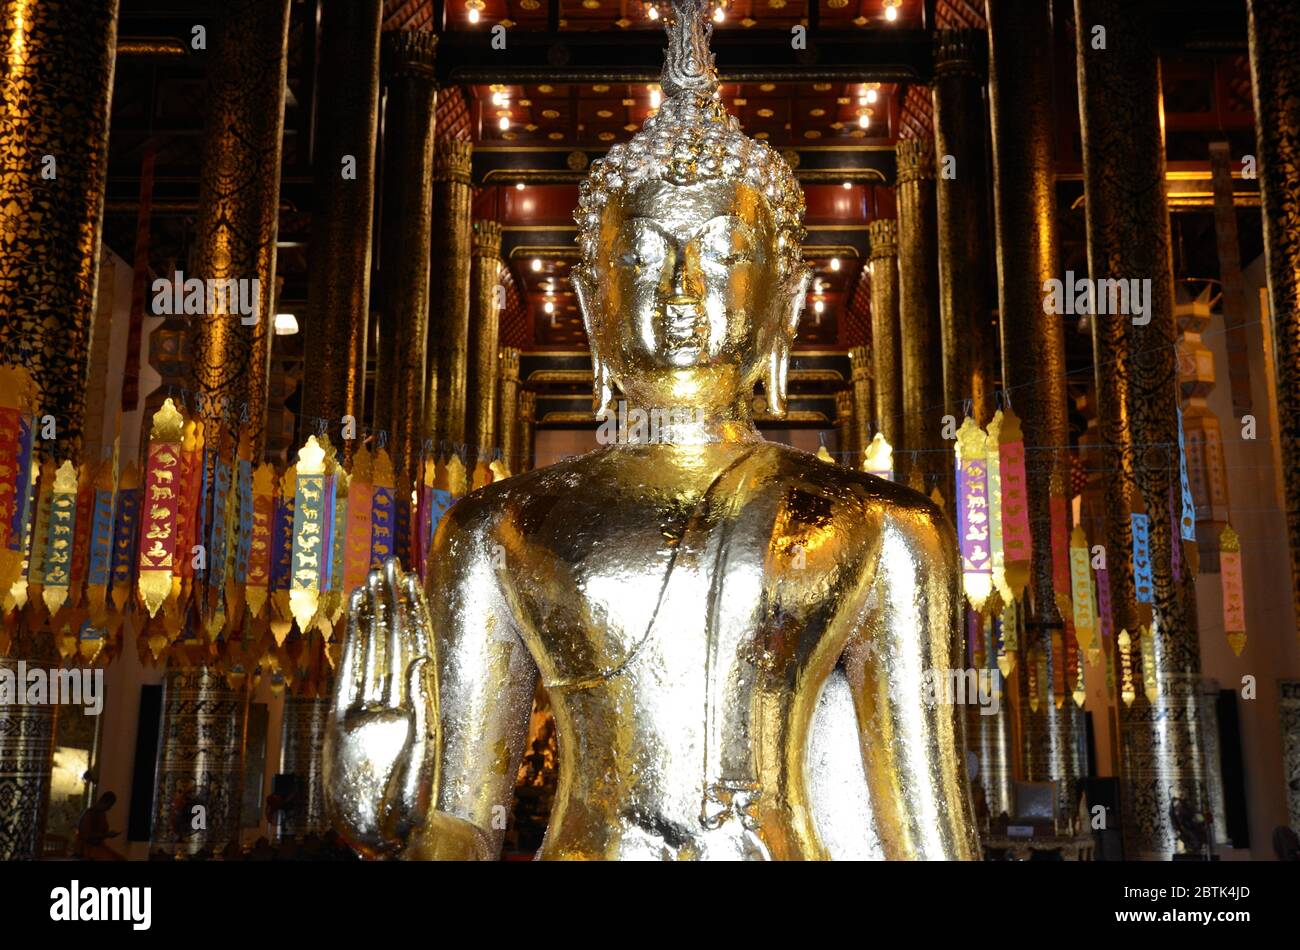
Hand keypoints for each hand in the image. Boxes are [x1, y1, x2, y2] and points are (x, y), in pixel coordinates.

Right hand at [324, 559, 436, 857]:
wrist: (382, 836)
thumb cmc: (410, 803)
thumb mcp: (423, 753)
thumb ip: (423, 706)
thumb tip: (423, 660)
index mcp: (417, 705)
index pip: (416, 646)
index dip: (414, 613)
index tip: (411, 580)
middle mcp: (393, 701)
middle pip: (394, 640)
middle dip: (393, 602)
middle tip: (390, 563)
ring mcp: (368, 709)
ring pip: (372, 652)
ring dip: (374, 616)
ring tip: (372, 581)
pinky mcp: (343, 723)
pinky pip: (348, 675)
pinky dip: (351, 647)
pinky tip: (354, 620)